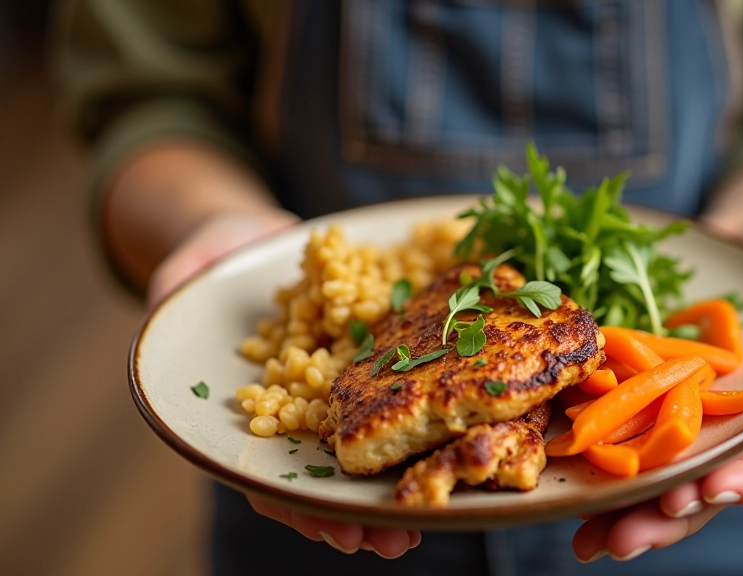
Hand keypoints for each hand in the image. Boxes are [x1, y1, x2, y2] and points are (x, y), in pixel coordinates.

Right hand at [147, 209, 421, 558]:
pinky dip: (426, 417)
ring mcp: (339, 392)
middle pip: (329, 479)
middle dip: (364, 514)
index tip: (341, 531)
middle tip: (398, 541)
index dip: (303, 509)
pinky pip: (401, 391)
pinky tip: (457, 436)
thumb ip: (175, 289)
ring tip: (434, 510)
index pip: (271, 475)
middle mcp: (300, 415)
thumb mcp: (185, 273)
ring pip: (367, 448)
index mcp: (252, 415)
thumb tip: (168, 296)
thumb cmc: (211, 267)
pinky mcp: (374, 362)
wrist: (256, 245)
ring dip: (399, 482)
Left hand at [572, 221, 742, 561]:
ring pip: (669, 482)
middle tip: (628, 538)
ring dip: (630, 515)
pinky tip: (571, 503)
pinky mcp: (664, 408)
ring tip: (591, 542)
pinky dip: (605, 475)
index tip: (711, 491)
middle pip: (713, 485)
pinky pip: (634, 446)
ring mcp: (702, 425)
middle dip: (671, 516)